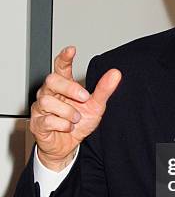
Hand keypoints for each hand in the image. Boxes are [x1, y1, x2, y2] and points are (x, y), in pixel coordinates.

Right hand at [31, 46, 120, 170]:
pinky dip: (62, 124)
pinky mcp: (37, 123)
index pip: (60, 67)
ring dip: (68, 112)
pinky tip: (67, 127)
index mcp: (63, 86)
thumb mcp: (95, 106)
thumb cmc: (78, 123)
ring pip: (48, 101)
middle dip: (70, 88)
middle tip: (84, 98)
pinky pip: (47, 120)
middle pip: (52, 80)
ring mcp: (41, 108)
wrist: (67, 147)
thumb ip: (103, 90)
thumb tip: (115, 73)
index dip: (64, 58)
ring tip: (75, 119)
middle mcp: (49, 93)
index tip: (71, 50)